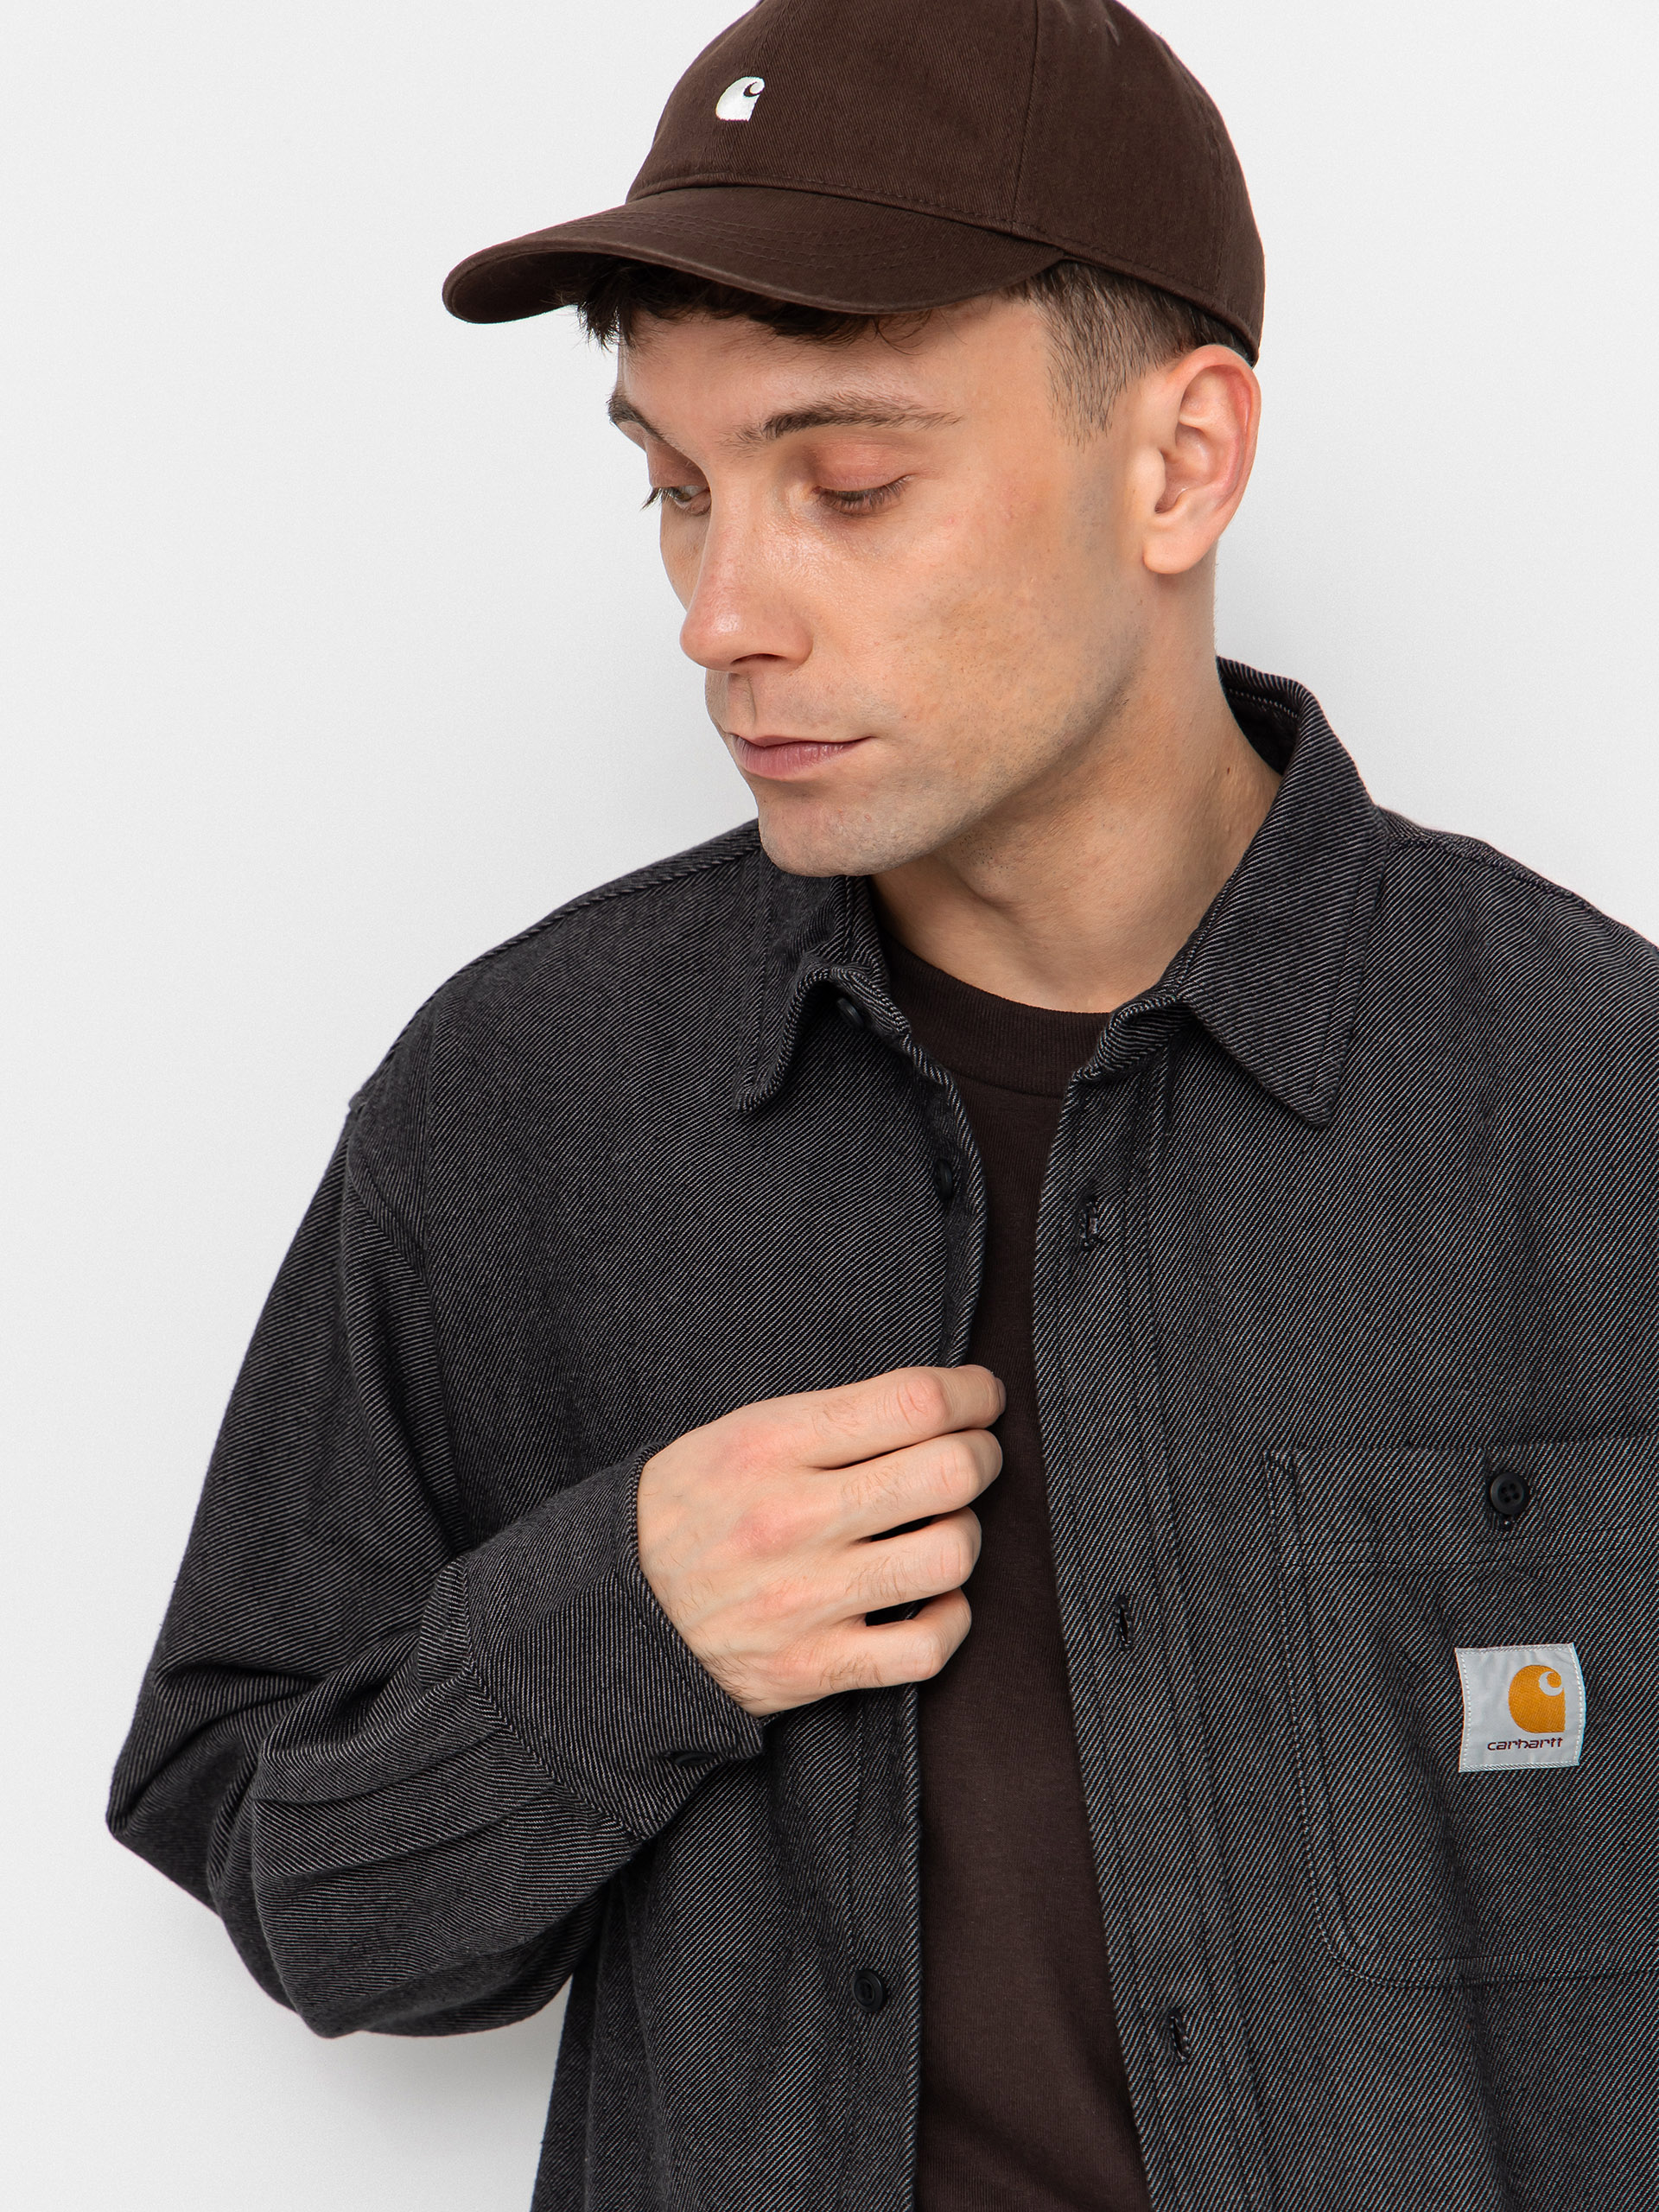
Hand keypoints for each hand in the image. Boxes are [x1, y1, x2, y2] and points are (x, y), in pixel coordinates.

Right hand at [637, 1365, 1003, 1716]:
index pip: (912, 1401)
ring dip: (964, 1532)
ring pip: (951, 1555)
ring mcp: (807, 1598)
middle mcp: (794, 1518)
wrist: (612, 1614)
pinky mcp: (815, 1666)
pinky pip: (927, 1646)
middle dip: (982, 1455)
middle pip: (949, 1472)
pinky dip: (950, 1618)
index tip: (981, 1397)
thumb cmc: (690, 1509)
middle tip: (974, 1454)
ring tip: (943, 1524)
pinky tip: (933, 1596)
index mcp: (772, 1443)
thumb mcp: (738, 1434)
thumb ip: (831, 1418)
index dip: (972, 1394)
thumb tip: (936, 1406)